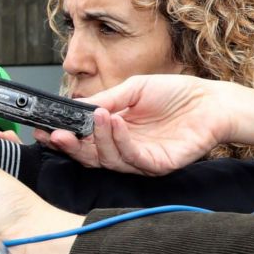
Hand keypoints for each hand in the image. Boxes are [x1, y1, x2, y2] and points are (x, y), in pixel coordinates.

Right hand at [34, 75, 232, 175]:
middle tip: (56, 133)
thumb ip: (106, 99)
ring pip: (106, 158)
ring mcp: (139, 159)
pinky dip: (119, 140)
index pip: (81, 140)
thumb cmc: (175, 94)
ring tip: (96, 115)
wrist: (211, 101)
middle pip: (88, 156)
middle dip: (69, 145)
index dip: (62, 137)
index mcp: (114, 132)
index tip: (42, 129)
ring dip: (96, 137)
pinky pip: (131, 157)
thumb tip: (77, 107)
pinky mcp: (157, 165)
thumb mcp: (132, 89)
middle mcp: (123, 149)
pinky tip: (115, 122)